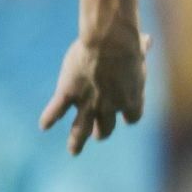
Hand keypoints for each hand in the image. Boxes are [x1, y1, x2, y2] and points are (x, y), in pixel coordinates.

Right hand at [40, 26, 149, 154]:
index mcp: (131, 99)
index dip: (128, 117)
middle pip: (107, 128)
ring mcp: (87, 102)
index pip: (132, 117)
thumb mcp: (138, 49)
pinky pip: (56, 110)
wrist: (109, 42)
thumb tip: (148, 40)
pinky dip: (49, 118)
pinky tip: (44, 126)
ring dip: (77, 142)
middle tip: (98, 135)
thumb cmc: (128, 44)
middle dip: (102, 132)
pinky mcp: (68, 92)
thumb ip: (142, 50)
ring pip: (81, 130)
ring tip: (74, 151)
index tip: (125, 117)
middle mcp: (110, 107)